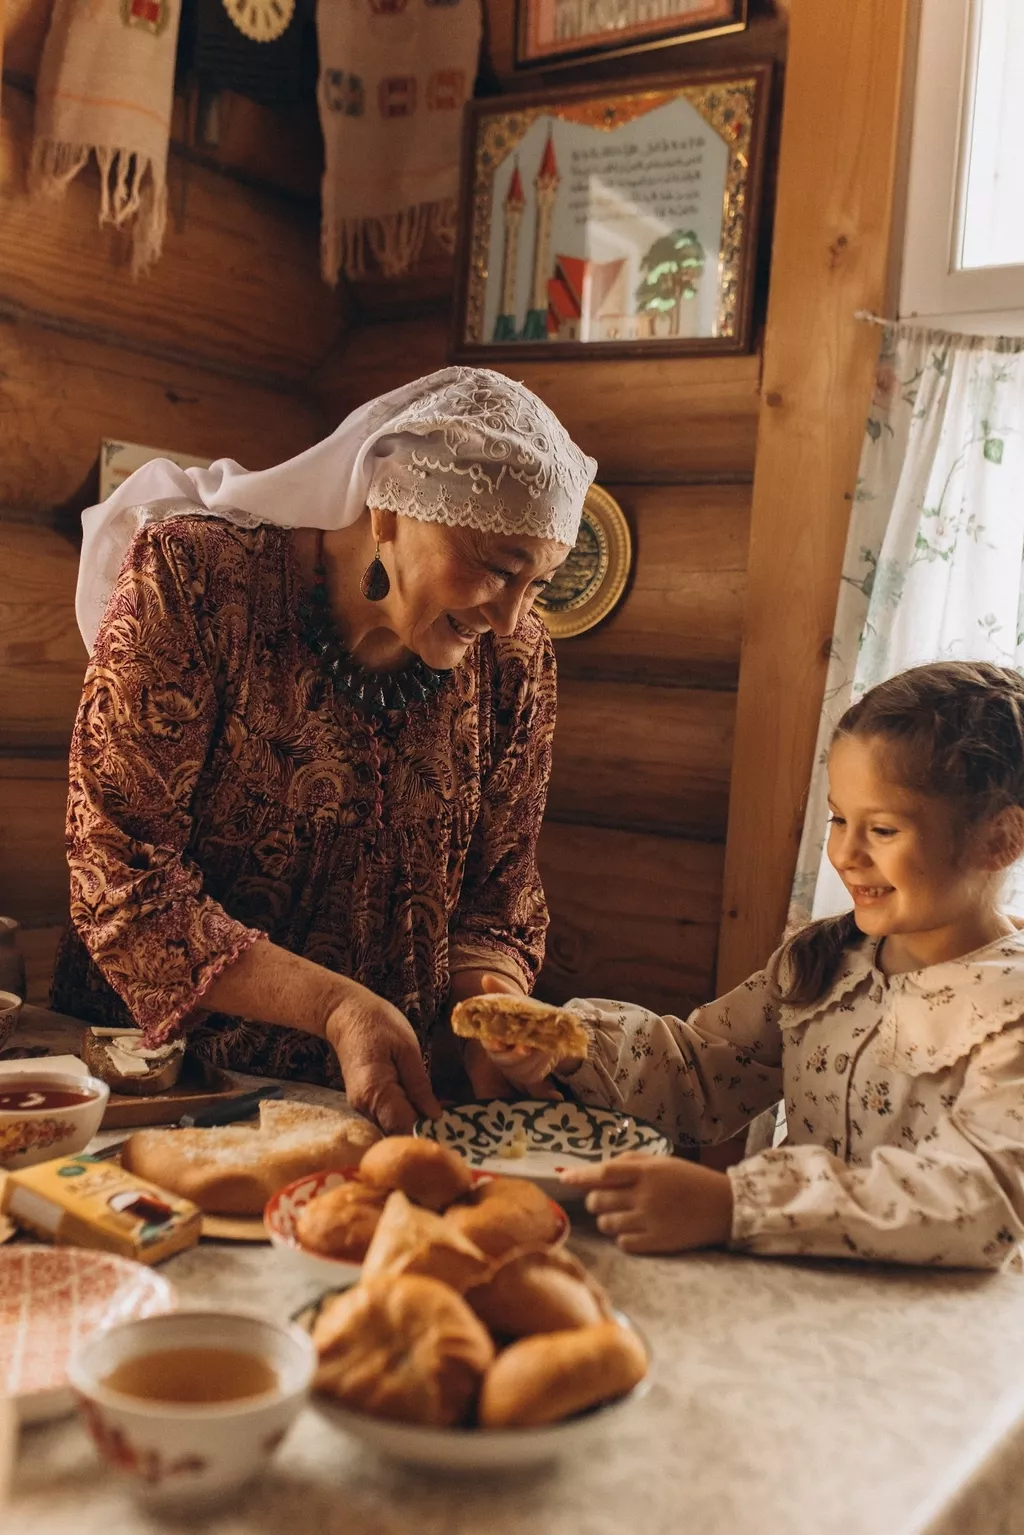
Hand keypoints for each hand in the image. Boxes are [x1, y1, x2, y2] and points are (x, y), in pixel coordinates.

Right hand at [325, 983, 440, 1134]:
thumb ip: (419, 1084)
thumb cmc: (378, 1024)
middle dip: (424, 1128)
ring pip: (392, 1126)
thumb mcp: (407, 1048)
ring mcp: (361, 1106)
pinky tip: (421, 1102)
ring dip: (415, 1121)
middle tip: (454, 1118)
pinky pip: (387, 1116)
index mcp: (375, 1092)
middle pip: (398, 1130)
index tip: (452, 1126)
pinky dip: (405, 1113)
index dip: (428, 1129)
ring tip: (442, 1108)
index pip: (404, 1126)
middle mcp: (364, 1106)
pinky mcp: (363, 1102)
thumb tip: (434, 1115)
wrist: (345, 1014)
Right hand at [458, 973, 562, 1101]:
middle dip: (518, 1055)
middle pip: (507, 1061)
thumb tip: (486, 978)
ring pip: (525, 1071)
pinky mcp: (531, 1078)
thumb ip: (501, 992)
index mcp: (494, 1038)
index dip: (494, 1043)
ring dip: (538, 1061)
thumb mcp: (516, 1002)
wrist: (547, 1028)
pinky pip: (537, 1086)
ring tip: (549, 1048)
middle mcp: (502, 1056)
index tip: (499, 1041)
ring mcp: (517, 1070)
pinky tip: (556, 1096)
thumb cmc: (526, 1015)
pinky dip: (546, 1092)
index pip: (490, 1043)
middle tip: (528, 1048)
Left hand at [560, 1153, 733, 1254]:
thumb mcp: (661, 1161)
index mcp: (647, 1172)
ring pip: (606, 1224)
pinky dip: (623, 1236)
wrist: (724, 1207)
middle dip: (595, 1200)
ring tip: (623, 1214)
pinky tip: (635, 1229)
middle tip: (606, 1199)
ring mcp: (651, 1221)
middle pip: (599, 1201)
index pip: (603, 1173)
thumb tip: (596, 1168)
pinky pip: (623, 1242)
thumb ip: (629, 1161)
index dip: (580, 1176)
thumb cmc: (689, 1180)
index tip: (563, 1178)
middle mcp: (646, 1195)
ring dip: (607, 1219)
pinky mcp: (657, 1243)